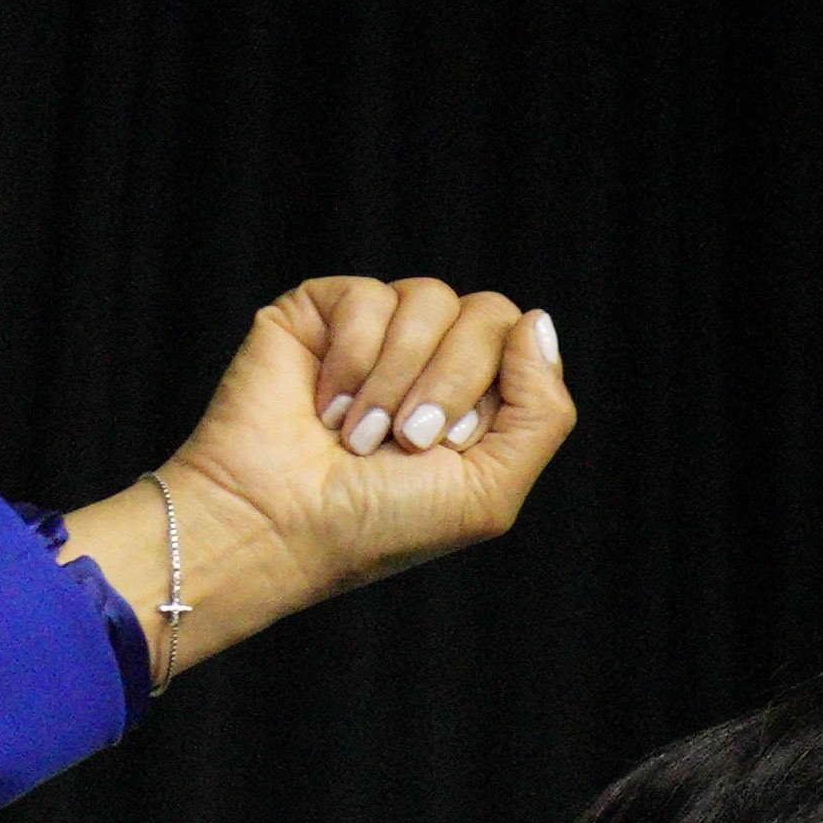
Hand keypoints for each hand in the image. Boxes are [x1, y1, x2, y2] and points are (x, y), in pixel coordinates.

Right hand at [58, 277, 575, 678]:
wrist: (279, 525)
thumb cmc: (378, 524)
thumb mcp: (490, 489)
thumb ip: (543, 411)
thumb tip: (536, 321)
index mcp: (476, 399)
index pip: (522, 342)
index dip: (490, 390)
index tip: (444, 448)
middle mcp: (431, 359)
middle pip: (486, 312)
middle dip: (448, 383)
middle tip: (402, 441)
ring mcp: (376, 333)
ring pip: (429, 298)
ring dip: (395, 378)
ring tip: (355, 434)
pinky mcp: (319, 313)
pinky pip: (368, 297)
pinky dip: (351, 359)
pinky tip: (322, 406)